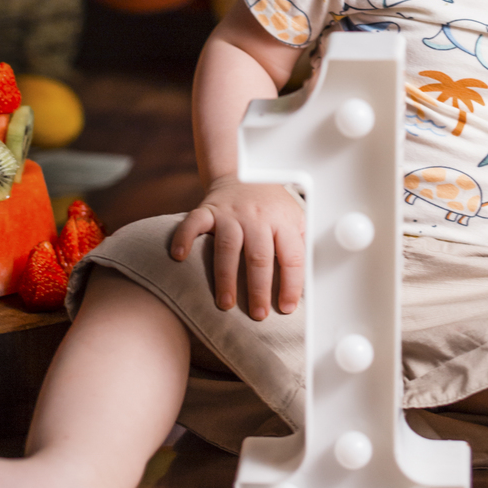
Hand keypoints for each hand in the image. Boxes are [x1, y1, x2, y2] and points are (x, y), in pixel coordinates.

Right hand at [169, 179, 304, 321]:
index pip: (291, 256)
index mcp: (282, 221)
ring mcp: (231, 213)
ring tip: (225, 304)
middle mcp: (257, 216)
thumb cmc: (270, 205)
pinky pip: (194, 223)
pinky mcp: (208, 209)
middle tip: (258, 314)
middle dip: (258, 289)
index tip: (287, 308)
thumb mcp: (295, 219)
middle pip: (259, 256)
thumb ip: (300, 246)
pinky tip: (179, 257)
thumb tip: (308, 283)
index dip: (290, 284)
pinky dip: (184, 238)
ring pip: (228, 247)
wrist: (243, 173)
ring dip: (226, 278)